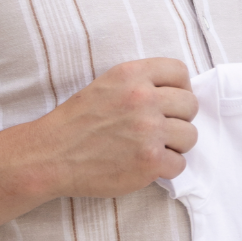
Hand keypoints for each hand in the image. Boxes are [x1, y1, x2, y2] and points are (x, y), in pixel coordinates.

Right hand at [32, 58, 197, 199]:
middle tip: (158, 130)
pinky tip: (145, 165)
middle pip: (190, 105)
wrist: (51, 156)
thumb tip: (178, 94)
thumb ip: (141, 83)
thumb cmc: (77, 122)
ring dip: (175, 145)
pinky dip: (166, 169)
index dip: (179, 88)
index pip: (180, 71)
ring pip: (190, 136)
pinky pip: (180, 164)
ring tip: (151, 148)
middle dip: (179, 119)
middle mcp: (143, 99)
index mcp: (132, 74)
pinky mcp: (149, 161)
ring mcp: (149, 131)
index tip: (169, 103)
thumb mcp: (107, 85)